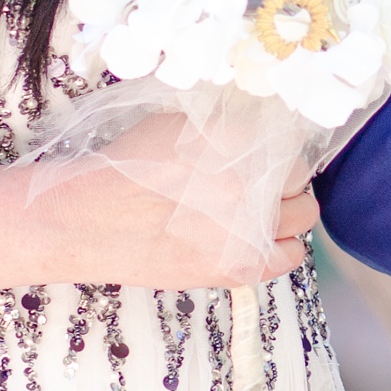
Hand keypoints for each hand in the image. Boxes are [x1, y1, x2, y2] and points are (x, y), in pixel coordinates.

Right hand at [33, 115, 318, 288]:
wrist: (88, 221)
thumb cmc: (124, 168)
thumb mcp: (173, 124)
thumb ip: (220, 125)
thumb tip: (253, 127)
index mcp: (234, 142)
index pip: (286, 143)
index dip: (274, 151)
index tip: (261, 157)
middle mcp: (249, 183)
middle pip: (299, 177)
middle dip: (283, 179)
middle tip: (261, 184)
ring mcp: (249, 228)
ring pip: (303, 215)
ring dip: (288, 210)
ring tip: (263, 213)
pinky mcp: (240, 266)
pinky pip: (290, 257)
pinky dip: (284, 247)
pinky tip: (264, 241)